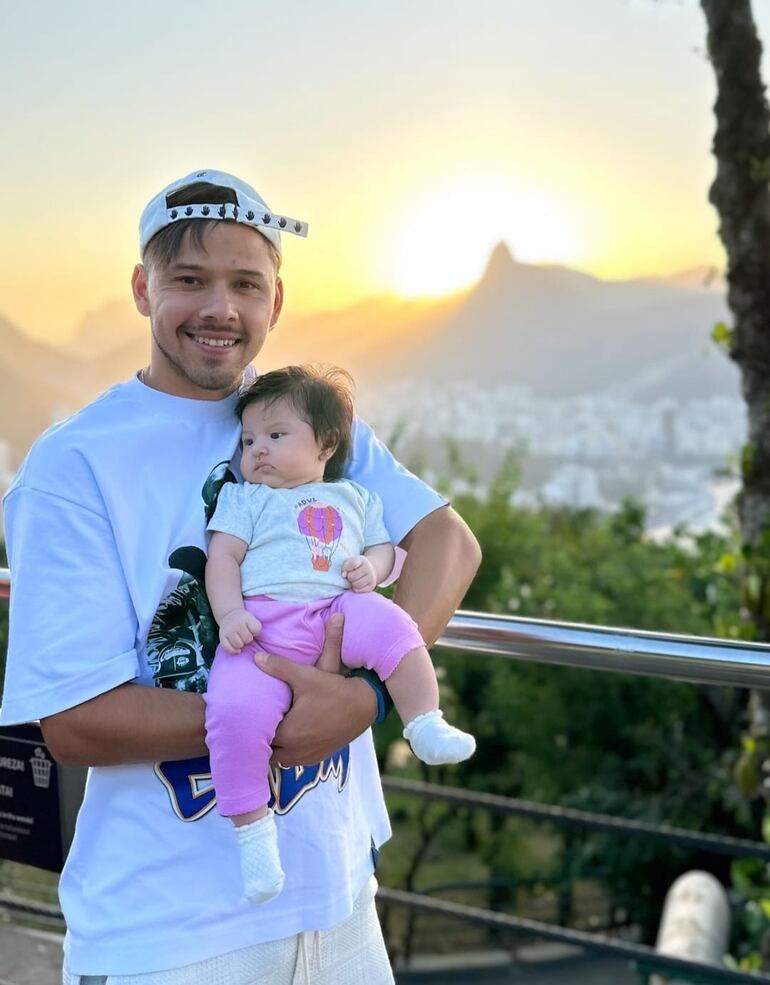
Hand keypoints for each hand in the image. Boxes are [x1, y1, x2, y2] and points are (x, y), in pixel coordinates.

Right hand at [218, 608, 261, 653]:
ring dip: (241, 644)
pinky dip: (233, 650)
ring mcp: (228, 630)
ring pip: (238, 644)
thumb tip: (254, 640)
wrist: (229, 615)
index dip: (256, 632)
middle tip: (246, 636)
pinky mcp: (222, 636)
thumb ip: (256, 628)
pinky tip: (237, 649)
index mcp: (247, 618)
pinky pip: (228, 648)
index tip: (253, 630)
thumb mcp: (252, 619)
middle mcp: (237, 623)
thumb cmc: (245, 621)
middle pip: (247, 638)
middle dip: (248, 639)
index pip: (256, 629)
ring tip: (241, 640)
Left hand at [255, 615, 376, 765]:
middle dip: (261, 741)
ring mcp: (308, 757)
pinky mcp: (319, 758)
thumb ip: (278, 667)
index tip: (248, 720)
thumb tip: (256, 659)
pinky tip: (291, 738)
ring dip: (276, 748)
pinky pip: (296, 761)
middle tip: (257, 725)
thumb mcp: (306, 676)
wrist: (364, 705)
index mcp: (288, 733)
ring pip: (281, 760)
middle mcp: (296, 751)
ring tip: (272, 732)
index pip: (258, 738)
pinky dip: (290, 752)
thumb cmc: (333, 690)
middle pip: (267, 753)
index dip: (252, 729)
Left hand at [342, 555, 376, 591]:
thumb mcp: (351, 562)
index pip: (352, 564)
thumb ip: (345, 567)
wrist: (370, 569)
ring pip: (356, 584)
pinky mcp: (372, 585)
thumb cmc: (356, 567)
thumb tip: (343, 575)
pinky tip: (357, 585)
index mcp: (362, 560)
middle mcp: (368, 568)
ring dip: (352, 584)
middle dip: (349, 577)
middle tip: (350, 576)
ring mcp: (371, 577)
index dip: (346, 568)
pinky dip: (356, 589)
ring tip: (354, 581)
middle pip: (352, 577)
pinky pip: (359, 590)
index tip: (344, 571)